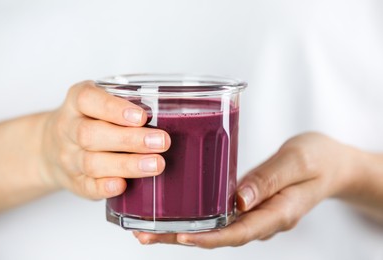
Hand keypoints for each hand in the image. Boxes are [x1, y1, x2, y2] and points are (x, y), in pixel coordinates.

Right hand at [39, 81, 170, 199]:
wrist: (51, 146)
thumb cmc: (88, 120)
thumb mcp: (98, 103)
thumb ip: (124, 106)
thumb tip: (169, 115)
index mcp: (75, 103)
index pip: (88, 100)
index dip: (114, 108)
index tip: (142, 116)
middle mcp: (68, 129)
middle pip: (91, 134)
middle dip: (130, 140)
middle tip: (161, 142)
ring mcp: (68, 158)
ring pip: (92, 163)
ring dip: (127, 165)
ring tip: (156, 164)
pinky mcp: (73, 181)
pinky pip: (86, 186)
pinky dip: (105, 187)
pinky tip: (123, 186)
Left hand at [134, 133, 361, 247]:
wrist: (331, 164)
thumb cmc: (319, 159)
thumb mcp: (298, 161)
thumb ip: (270, 179)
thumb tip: (238, 201)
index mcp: (279, 213)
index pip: (239, 233)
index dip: (209, 237)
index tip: (180, 237)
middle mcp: (263, 219)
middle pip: (218, 236)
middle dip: (182, 239)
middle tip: (145, 235)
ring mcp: (255, 214)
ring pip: (215, 228)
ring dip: (182, 231)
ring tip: (148, 228)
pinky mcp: (248, 204)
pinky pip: (220, 216)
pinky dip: (196, 217)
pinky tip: (175, 212)